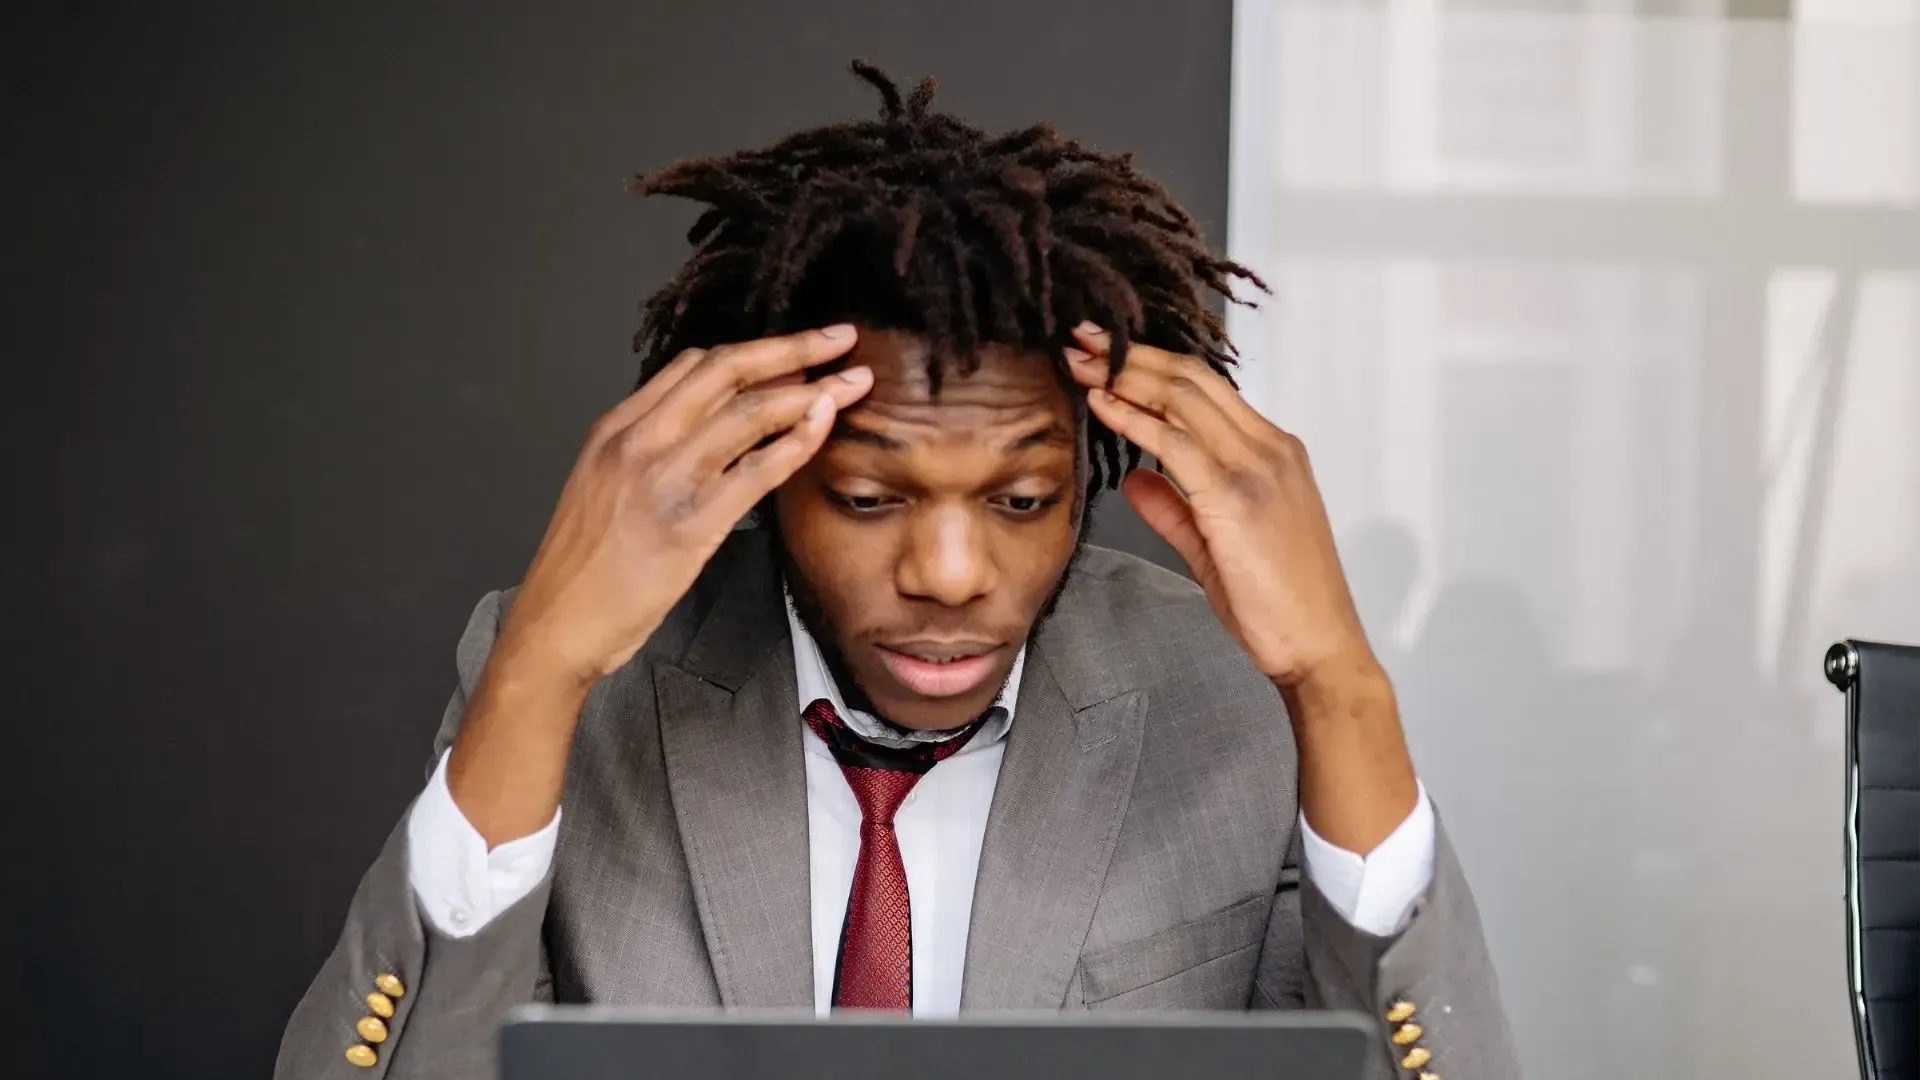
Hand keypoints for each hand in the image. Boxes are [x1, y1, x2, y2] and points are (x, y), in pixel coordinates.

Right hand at [499, 326, 872, 684]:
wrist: (555, 625)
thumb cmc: (583, 568)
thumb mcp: (604, 487)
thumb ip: (648, 451)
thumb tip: (707, 431)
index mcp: (616, 429)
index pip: (693, 366)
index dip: (753, 351)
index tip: (795, 350)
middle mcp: (639, 442)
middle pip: (726, 371)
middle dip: (793, 348)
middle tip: (840, 339)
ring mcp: (665, 480)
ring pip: (748, 412)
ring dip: (812, 390)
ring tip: (854, 381)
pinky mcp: (690, 525)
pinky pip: (757, 470)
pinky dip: (798, 442)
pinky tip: (825, 426)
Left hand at [1067, 323, 1416, 851]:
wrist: (1319, 649)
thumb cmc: (1279, 606)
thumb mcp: (1215, 547)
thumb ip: (1173, 507)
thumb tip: (1134, 478)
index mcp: (1274, 452)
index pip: (1207, 388)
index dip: (1153, 365)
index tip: (1108, 353)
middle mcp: (1271, 449)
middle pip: (1194, 378)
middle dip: (1133, 354)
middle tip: (1083, 337)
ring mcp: (1258, 469)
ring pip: (1185, 398)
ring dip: (1126, 374)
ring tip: (1081, 359)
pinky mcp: (1237, 497)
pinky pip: (1176, 443)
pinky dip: (1133, 418)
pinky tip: (1101, 405)